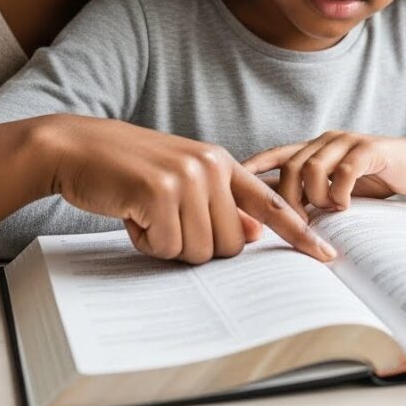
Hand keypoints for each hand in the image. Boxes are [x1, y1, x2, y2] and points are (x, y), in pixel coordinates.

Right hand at [35, 115, 336, 264]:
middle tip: (166, 220)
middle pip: (230, 246)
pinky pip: (167, 248)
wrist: (78, 147)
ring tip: (146, 211)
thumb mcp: (181, 178)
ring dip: (168, 244)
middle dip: (197, 246)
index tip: (326, 257)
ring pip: (198, 252)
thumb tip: (255, 235)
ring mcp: (187, 177)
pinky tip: (131, 213)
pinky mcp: (160, 192)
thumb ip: (220, 203)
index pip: (269, 203)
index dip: (298, 232)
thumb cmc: (129, 168)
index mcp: (220, 162)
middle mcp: (210, 166)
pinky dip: (145, 241)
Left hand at [243, 132, 405, 219]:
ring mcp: (346, 142)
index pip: (275, 155)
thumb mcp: (336, 188)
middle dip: (287, 198)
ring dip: (314, 196)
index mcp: (312, 149)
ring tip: (327, 211)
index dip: (252, 167)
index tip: (229, 184)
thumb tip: (279, 221)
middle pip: (289, 166)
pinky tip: (343, 205)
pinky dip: (338, 192)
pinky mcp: (369, 149)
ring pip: (312, 167)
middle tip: (295, 223)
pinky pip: (344, 170)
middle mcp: (324, 141)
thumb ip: (310, 196)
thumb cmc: (372, 180)